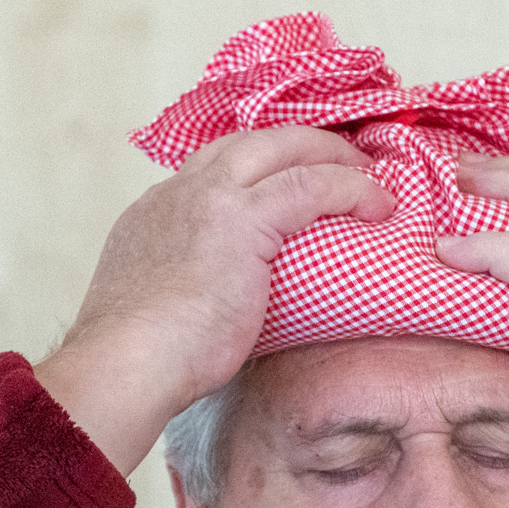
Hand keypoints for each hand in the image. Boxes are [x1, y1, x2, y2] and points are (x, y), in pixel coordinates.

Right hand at [37, 126, 394, 475]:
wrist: (129, 363)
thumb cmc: (147, 361)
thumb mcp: (162, 311)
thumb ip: (188, 293)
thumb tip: (217, 315)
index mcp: (155, 215)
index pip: (211, 171)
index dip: (257, 171)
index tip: (288, 185)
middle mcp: (179, 193)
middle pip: (248, 143)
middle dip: (298, 145)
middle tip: (339, 161)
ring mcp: (208, 199)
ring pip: (282, 149)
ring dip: (331, 156)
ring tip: (368, 175)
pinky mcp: (242, 220)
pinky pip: (310, 186)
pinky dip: (350, 188)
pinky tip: (379, 204)